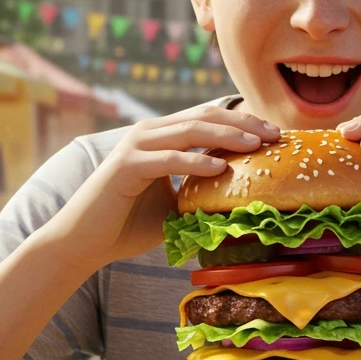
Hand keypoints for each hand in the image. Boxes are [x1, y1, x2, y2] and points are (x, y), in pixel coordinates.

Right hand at [46, 105, 278, 270]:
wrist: (84, 242)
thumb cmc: (128, 225)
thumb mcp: (176, 206)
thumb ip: (202, 194)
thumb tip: (244, 204)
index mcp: (162, 137)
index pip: (209, 119)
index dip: (243, 123)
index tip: (276, 135)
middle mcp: (149, 133)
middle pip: (204, 117)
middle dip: (243, 124)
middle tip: (275, 135)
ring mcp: (136, 147)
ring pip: (188, 130)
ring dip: (226, 136)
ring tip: (257, 145)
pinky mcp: (126, 166)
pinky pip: (168, 159)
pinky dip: (195, 161)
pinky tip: (221, 167)